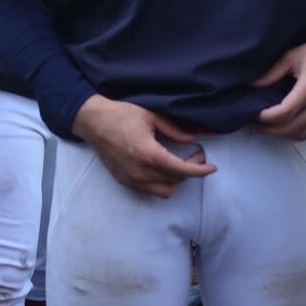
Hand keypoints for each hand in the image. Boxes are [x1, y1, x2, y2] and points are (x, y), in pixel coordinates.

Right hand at [71, 95, 215, 197]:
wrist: (93, 122)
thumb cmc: (121, 115)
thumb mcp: (151, 116)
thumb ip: (174, 130)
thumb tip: (191, 139)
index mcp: (149, 155)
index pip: (182, 171)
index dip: (200, 171)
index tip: (212, 167)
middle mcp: (140, 172)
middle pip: (175, 182)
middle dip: (190, 172)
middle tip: (195, 156)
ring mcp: (131, 179)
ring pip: (164, 191)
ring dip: (176, 180)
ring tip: (179, 164)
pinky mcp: (124, 180)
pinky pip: (149, 189)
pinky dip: (161, 182)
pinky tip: (162, 167)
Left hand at [252, 28, 305, 138]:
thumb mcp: (291, 57)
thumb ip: (271, 73)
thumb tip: (252, 86)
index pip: (284, 112)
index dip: (265, 117)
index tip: (254, 114)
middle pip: (291, 128)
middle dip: (270, 129)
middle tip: (255, 124)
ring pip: (301, 135)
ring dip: (282, 134)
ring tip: (268, 127)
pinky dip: (296, 134)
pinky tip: (285, 126)